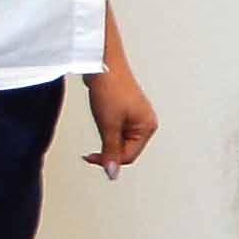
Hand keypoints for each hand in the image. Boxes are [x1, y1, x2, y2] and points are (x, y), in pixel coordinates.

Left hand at [87, 30, 158, 175]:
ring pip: (120, 140)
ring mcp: (137, 116)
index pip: (128, 156)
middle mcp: (146, 123)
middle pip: (125, 150)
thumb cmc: (111, 89)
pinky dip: (106, 128)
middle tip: (93, 142)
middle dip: (108, 147)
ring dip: (106, 137)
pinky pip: (117, 129)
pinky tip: (101, 116)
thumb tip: (113, 174)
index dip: (109, 160)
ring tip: (100, 120)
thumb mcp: (109, 125)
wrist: (103, 65)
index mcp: (147, 127)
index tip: (90, 156)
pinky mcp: (126, 110)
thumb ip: (111, 151)